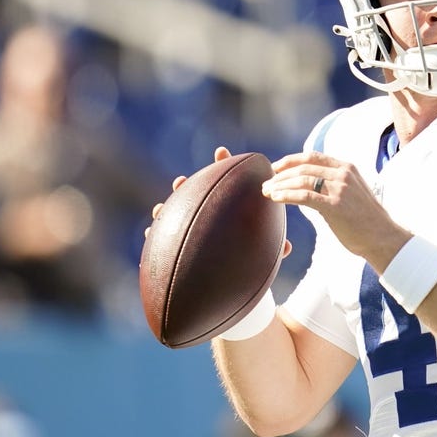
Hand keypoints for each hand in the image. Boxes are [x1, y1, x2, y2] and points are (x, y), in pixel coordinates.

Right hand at [145, 147, 292, 258]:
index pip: (224, 181)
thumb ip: (273, 248)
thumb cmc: (248, 262)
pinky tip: (149, 235)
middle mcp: (205, 217)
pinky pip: (160, 241)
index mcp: (227, 211)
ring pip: (172, 215)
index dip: (222, 164)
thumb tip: (287, 247)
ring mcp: (188, 229)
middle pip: (193, 195)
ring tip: (160, 208)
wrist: (231, 285)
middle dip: (186, 186)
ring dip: (164, 210)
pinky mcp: (175, 248)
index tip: (221, 151)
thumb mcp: (261, 253)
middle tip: (182, 181)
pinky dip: (154, 236)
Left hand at [262, 151, 407, 266]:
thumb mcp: (353, 193)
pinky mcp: (335, 205)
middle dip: (280, 174)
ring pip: (301, 179)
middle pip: (304, 167)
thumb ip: (335, 185)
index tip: (276, 167)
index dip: (291, 160)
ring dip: (280, 185)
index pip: (313, 156)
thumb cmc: (367, 221)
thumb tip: (312, 188)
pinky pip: (304, 196)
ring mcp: (340, 188)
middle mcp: (343, 174)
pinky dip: (286, 195)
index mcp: (347, 168)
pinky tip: (275, 198)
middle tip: (266, 183)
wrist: (383, 237)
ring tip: (267, 192)